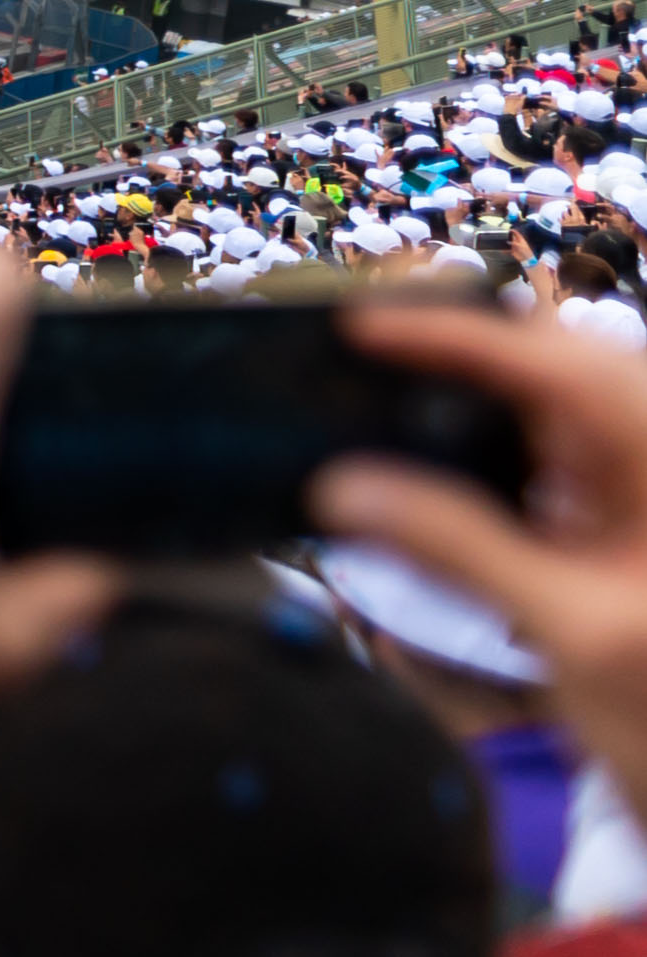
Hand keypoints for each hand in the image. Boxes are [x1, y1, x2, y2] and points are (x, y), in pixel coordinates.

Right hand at [318, 297, 646, 795]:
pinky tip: (431, 476)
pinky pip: (552, 467)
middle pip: (558, 369)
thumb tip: (340, 487)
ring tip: (383, 398)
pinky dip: (489, 459)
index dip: (457, 334)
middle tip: (363, 350)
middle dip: (463, 352)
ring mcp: (641, 496)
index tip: (361, 326)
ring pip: (553, 414)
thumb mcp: (572, 630)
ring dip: (471, 403)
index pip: (558, 363)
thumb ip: (457, 551)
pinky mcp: (624, 531)